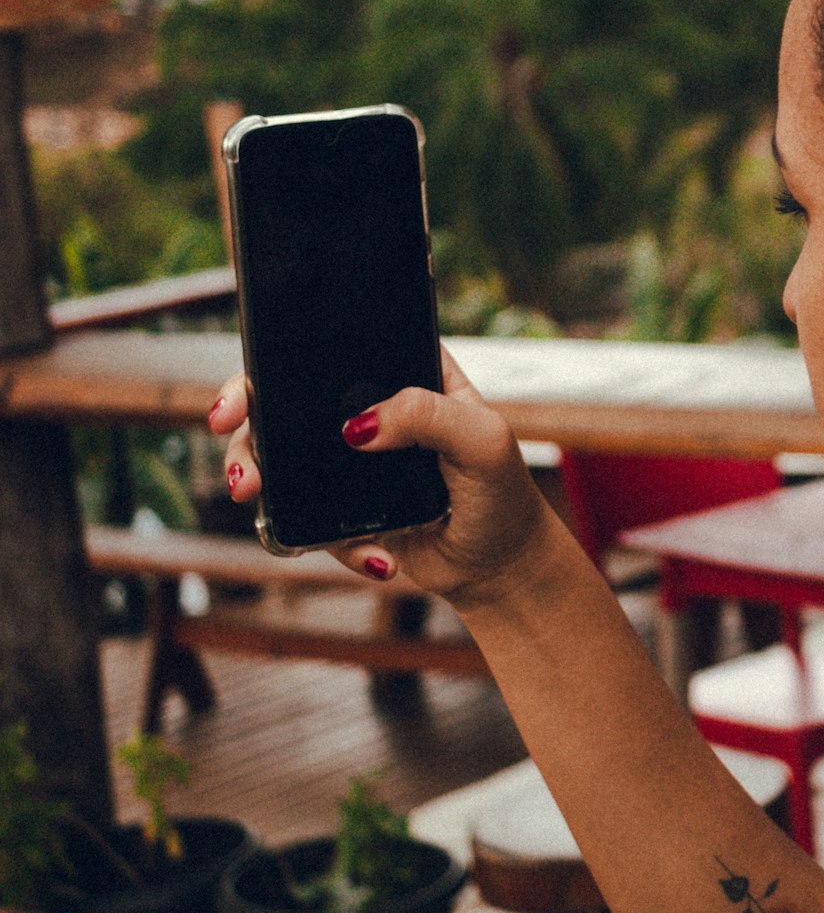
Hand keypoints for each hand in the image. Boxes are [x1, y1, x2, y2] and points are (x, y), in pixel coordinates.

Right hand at [209, 348, 555, 608]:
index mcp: (403, 372)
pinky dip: (325, 539)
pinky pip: (304, 517)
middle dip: (244, 419)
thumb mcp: (482, 440)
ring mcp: (347, 462)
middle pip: (284, 399)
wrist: (500, 566)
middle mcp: (368, 410)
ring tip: (254, 496)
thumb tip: (357, 426)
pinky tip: (379, 554)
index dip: (279, 357)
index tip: (247, 391)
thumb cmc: (502, 492)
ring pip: (277, 458)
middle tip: (232, 443)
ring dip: (256, 475)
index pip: (332, 346)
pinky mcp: (339, 510)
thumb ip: (426, 416)